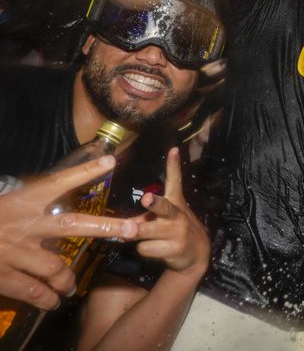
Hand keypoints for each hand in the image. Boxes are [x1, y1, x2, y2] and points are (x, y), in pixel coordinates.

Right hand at [0, 156, 137, 309]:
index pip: (58, 181)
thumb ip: (32, 201)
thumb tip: (60, 192)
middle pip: (72, 225)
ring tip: (70, 287)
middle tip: (132, 230)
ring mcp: (15, 251)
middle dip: (105, 227)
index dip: (84, 171)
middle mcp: (25, 224)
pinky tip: (53, 301)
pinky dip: (47, 298)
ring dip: (68, 279)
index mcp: (24, 200)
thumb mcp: (9, 202)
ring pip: (56, 267)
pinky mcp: (2, 275)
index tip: (109, 160)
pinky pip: (33, 291)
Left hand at [132, 148, 209, 276]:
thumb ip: (148, 215)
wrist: (197, 253)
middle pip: (163, 207)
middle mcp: (177, 214)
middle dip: (153, 204)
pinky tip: (156, 249)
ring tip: (145, 238)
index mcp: (175, 202)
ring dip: (138, 236)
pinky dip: (145, 250)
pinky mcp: (174, 248)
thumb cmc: (176, 230)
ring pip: (143, 232)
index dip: (173, 165)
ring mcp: (176, 231)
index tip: (173, 150)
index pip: (175, 180)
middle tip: (146, 198)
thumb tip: (126, 223)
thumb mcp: (168, 217)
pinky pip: (144, 248)